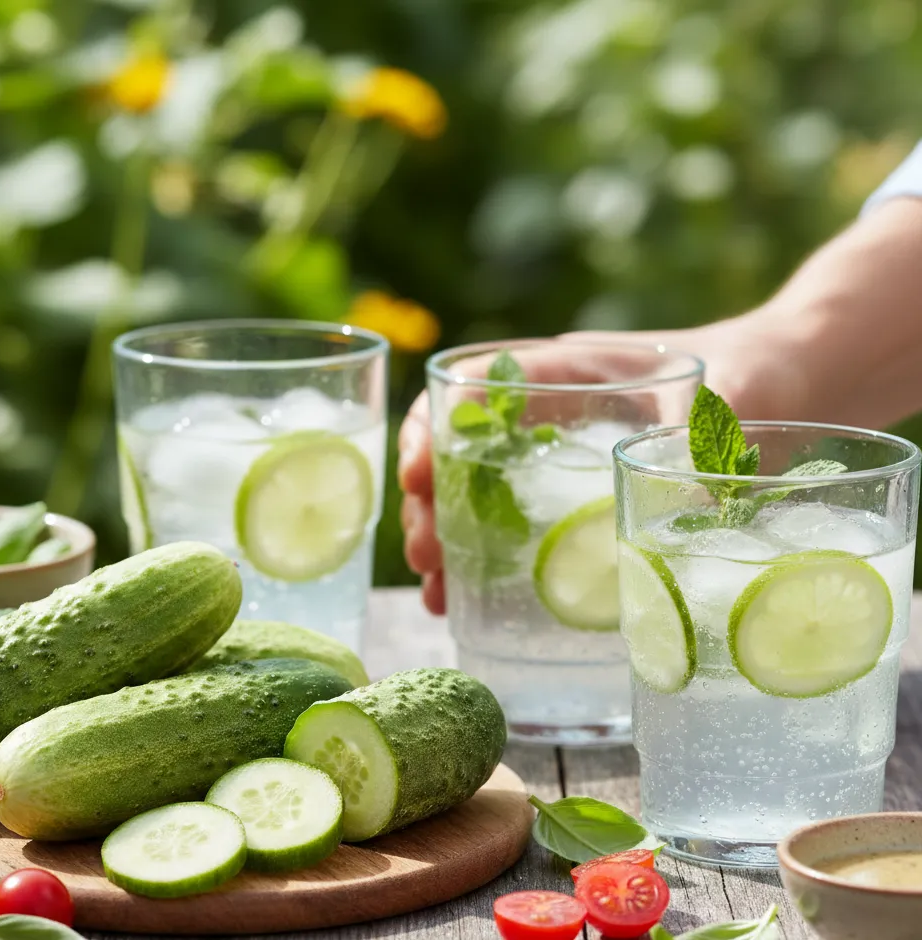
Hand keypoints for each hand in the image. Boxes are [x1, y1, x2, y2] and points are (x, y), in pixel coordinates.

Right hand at [399, 315, 806, 614]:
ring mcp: (563, 456)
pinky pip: (519, 523)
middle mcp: (553, 413)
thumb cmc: (759, 369)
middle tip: (425, 555)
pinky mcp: (583, 497)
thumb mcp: (734, 394)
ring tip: (436, 589)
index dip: (431, 427)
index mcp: (572, 370)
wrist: (791, 382)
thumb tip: (682, 512)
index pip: (473, 384)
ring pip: (478, 491)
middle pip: (461, 448)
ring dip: (448, 536)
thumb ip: (704, 439)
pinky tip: (472, 599)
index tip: (416, 476)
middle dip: (430, 500)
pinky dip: (488, 558)